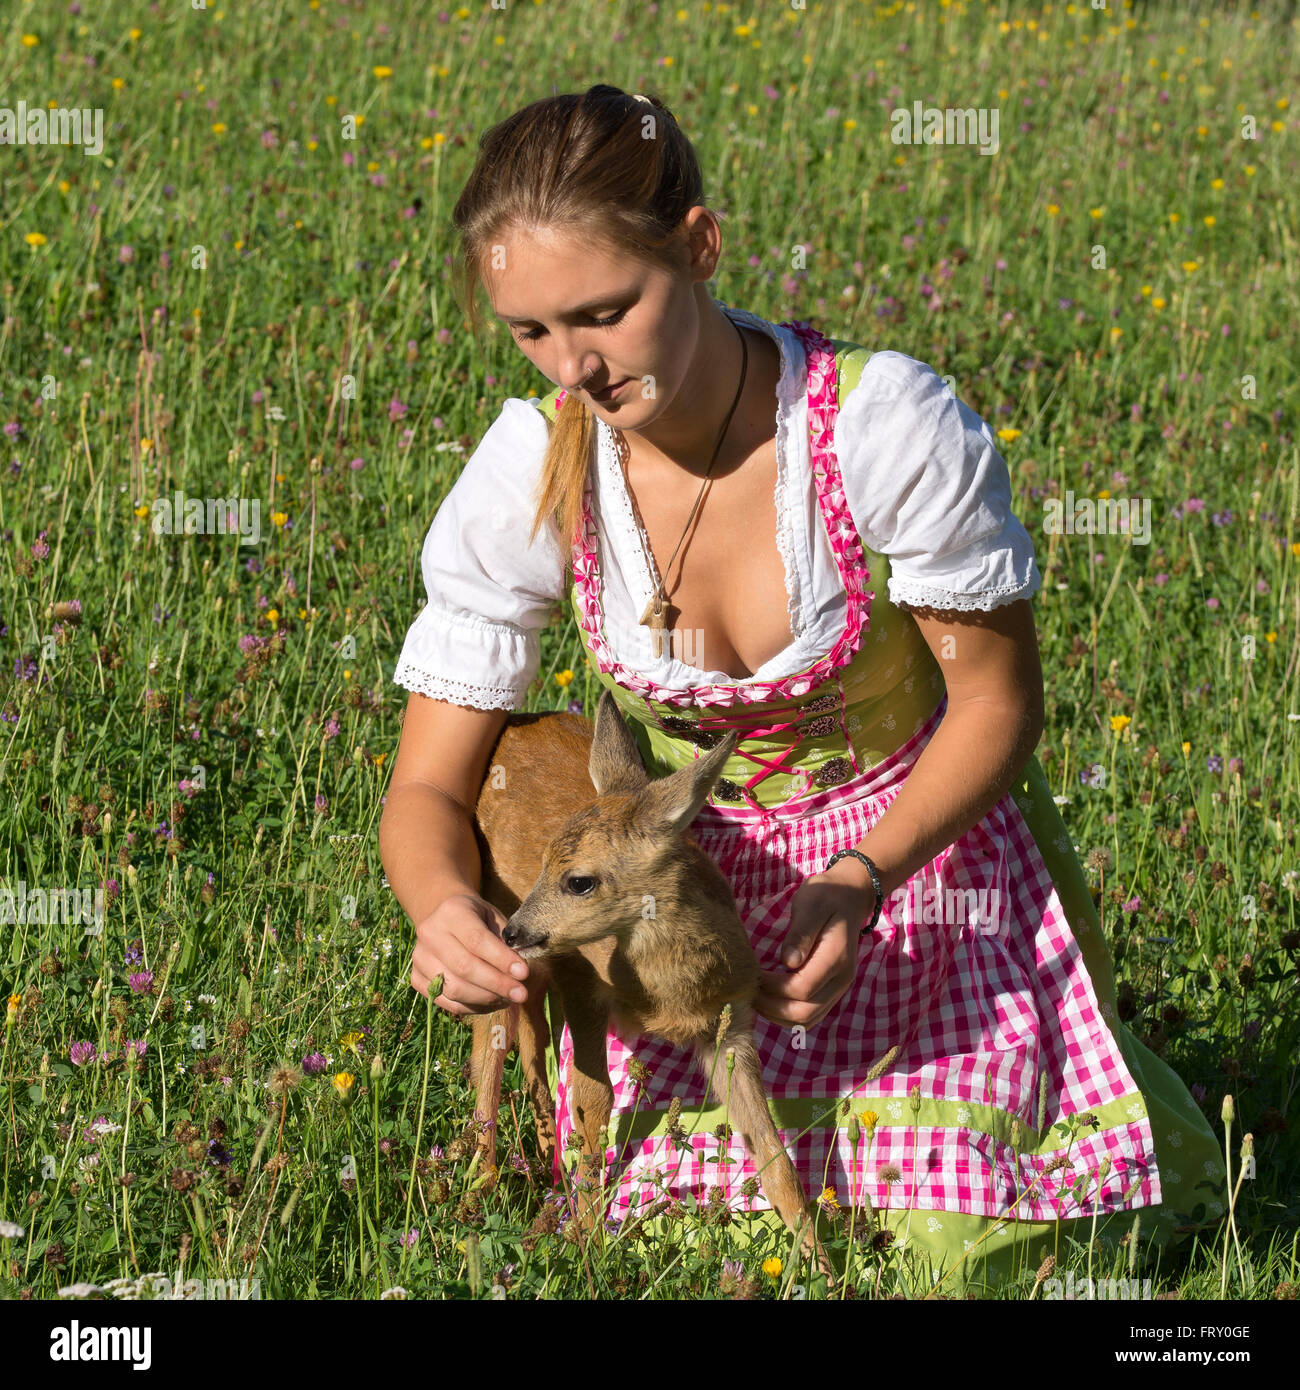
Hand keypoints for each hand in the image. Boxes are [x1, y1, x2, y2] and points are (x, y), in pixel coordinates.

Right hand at [410, 892, 531, 1016]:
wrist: (445, 919)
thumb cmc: (478, 919)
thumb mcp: (494, 918)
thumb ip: (506, 942)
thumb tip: (519, 973)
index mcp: (451, 912)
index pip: (477, 940)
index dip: (501, 960)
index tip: (524, 973)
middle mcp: (429, 933)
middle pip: (464, 967)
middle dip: (497, 984)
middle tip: (521, 993)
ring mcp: (419, 958)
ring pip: (454, 989)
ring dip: (486, 999)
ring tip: (508, 998)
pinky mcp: (416, 979)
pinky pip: (447, 1002)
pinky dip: (473, 1007)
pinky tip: (492, 1002)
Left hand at [754, 861, 877, 1027]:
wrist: (848, 896)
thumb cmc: (826, 896)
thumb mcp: (810, 904)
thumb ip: (800, 933)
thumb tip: (787, 962)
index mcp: (836, 958)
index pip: (802, 989)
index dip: (773, 988)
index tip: (752, 974)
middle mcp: (841, 979)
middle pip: (805, 1013)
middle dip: (772, 1007)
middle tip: (748, 991)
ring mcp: (838, 988)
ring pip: (807, 1020)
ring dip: (777, 1015)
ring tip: (755, 996)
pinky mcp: (830, 990)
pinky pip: (809, 1014)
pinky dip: (786, 1013)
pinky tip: (769, 999)